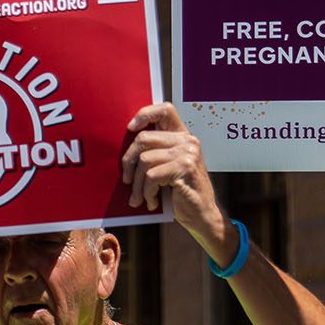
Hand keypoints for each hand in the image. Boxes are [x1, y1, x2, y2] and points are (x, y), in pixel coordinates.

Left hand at [120, 103, 227, 251]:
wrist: (201, 214)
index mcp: (183, 137)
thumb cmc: (179, 193)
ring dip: (137, 184)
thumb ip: (154, 153)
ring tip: (139, 197)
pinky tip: (151, 201)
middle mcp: (187, 141)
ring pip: (144, 160)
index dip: (144, 114)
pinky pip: (151, 176)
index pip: (165, 110)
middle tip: (127, 181)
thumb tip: (122, 148)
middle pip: (143, 139)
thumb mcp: (167, 168)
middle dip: (128, 163)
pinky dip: (146, 192)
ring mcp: (188, 153)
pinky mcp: (185, 168)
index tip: (129, 128)